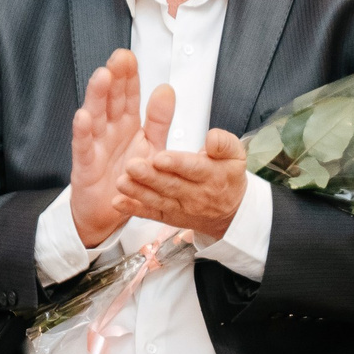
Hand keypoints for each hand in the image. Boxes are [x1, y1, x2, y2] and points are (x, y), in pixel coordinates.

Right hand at [68, 49, 168, 248]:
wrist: (108, 213)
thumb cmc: (128, 178)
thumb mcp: (151, 147)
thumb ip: (159, 120)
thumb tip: (166, 89)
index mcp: (126, 124)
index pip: (127, 95)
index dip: (129, 76)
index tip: (129, 56)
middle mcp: (109, 131)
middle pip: (111, 100)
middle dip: (114, 78)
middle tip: (119, 58)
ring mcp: (95, 146)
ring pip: (95, 117)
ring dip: (97, 97)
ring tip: (102, 77)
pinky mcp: (85, 165)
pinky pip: (84, 147)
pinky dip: (83, 132)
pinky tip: (83, 117)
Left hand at [114, 127, 248, 241]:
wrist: (230, 212)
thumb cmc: (227, 176)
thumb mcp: (235, 156)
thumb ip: (224, 144)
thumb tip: (212, 137)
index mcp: (212, 175)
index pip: (194, 168)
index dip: (177, 164)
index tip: (160, 157)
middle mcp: (195, 194)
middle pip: (171, 185)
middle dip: (150, 176)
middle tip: (132, 166)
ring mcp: (179, 207)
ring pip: (157, 199)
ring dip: (138, 191)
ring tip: (121, 182)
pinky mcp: (167, 216)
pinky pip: (150, 213)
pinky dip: (134, 209)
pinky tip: (118, 203)